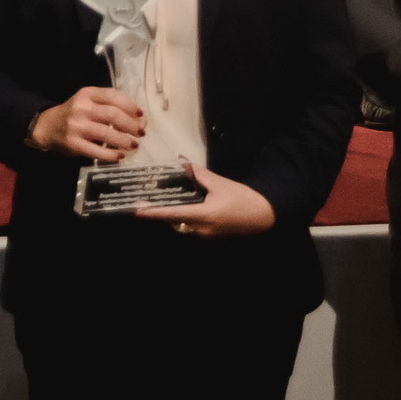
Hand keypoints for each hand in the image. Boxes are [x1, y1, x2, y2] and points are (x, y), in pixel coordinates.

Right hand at [33, 84, 149, 164]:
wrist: (47, 127)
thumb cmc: (75, 113)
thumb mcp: (89, 102)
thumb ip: (111, 107)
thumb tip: (140, 120)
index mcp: (87, 93)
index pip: (112, 96)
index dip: (130, 105)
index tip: (141, 115)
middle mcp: (81, 107)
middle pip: (112, 114)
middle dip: (130, 125)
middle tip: (141, 133)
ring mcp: (76, 126)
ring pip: (106, 133)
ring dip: (124, 140)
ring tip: (134, 145)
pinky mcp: (73, 143)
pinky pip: (96, 151)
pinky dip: (111, 154)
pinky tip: (120, 155)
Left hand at [129, 165, 280, 236]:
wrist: (263, 215)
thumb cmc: (243, 198)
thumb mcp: (220, 183)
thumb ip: (199, 175)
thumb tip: (182, 164)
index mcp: (203, 216)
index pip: (172, 214)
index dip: (153, 212)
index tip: (137, 210)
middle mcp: (201, 229)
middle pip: (173, 220)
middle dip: (159, 211)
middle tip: (144, 199)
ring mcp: (205, 235)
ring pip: (181, 224)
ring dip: (171, 213)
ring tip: (160, 199)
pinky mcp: (210, 235)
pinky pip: (190, 225)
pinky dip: (182, 215)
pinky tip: (180, 205)